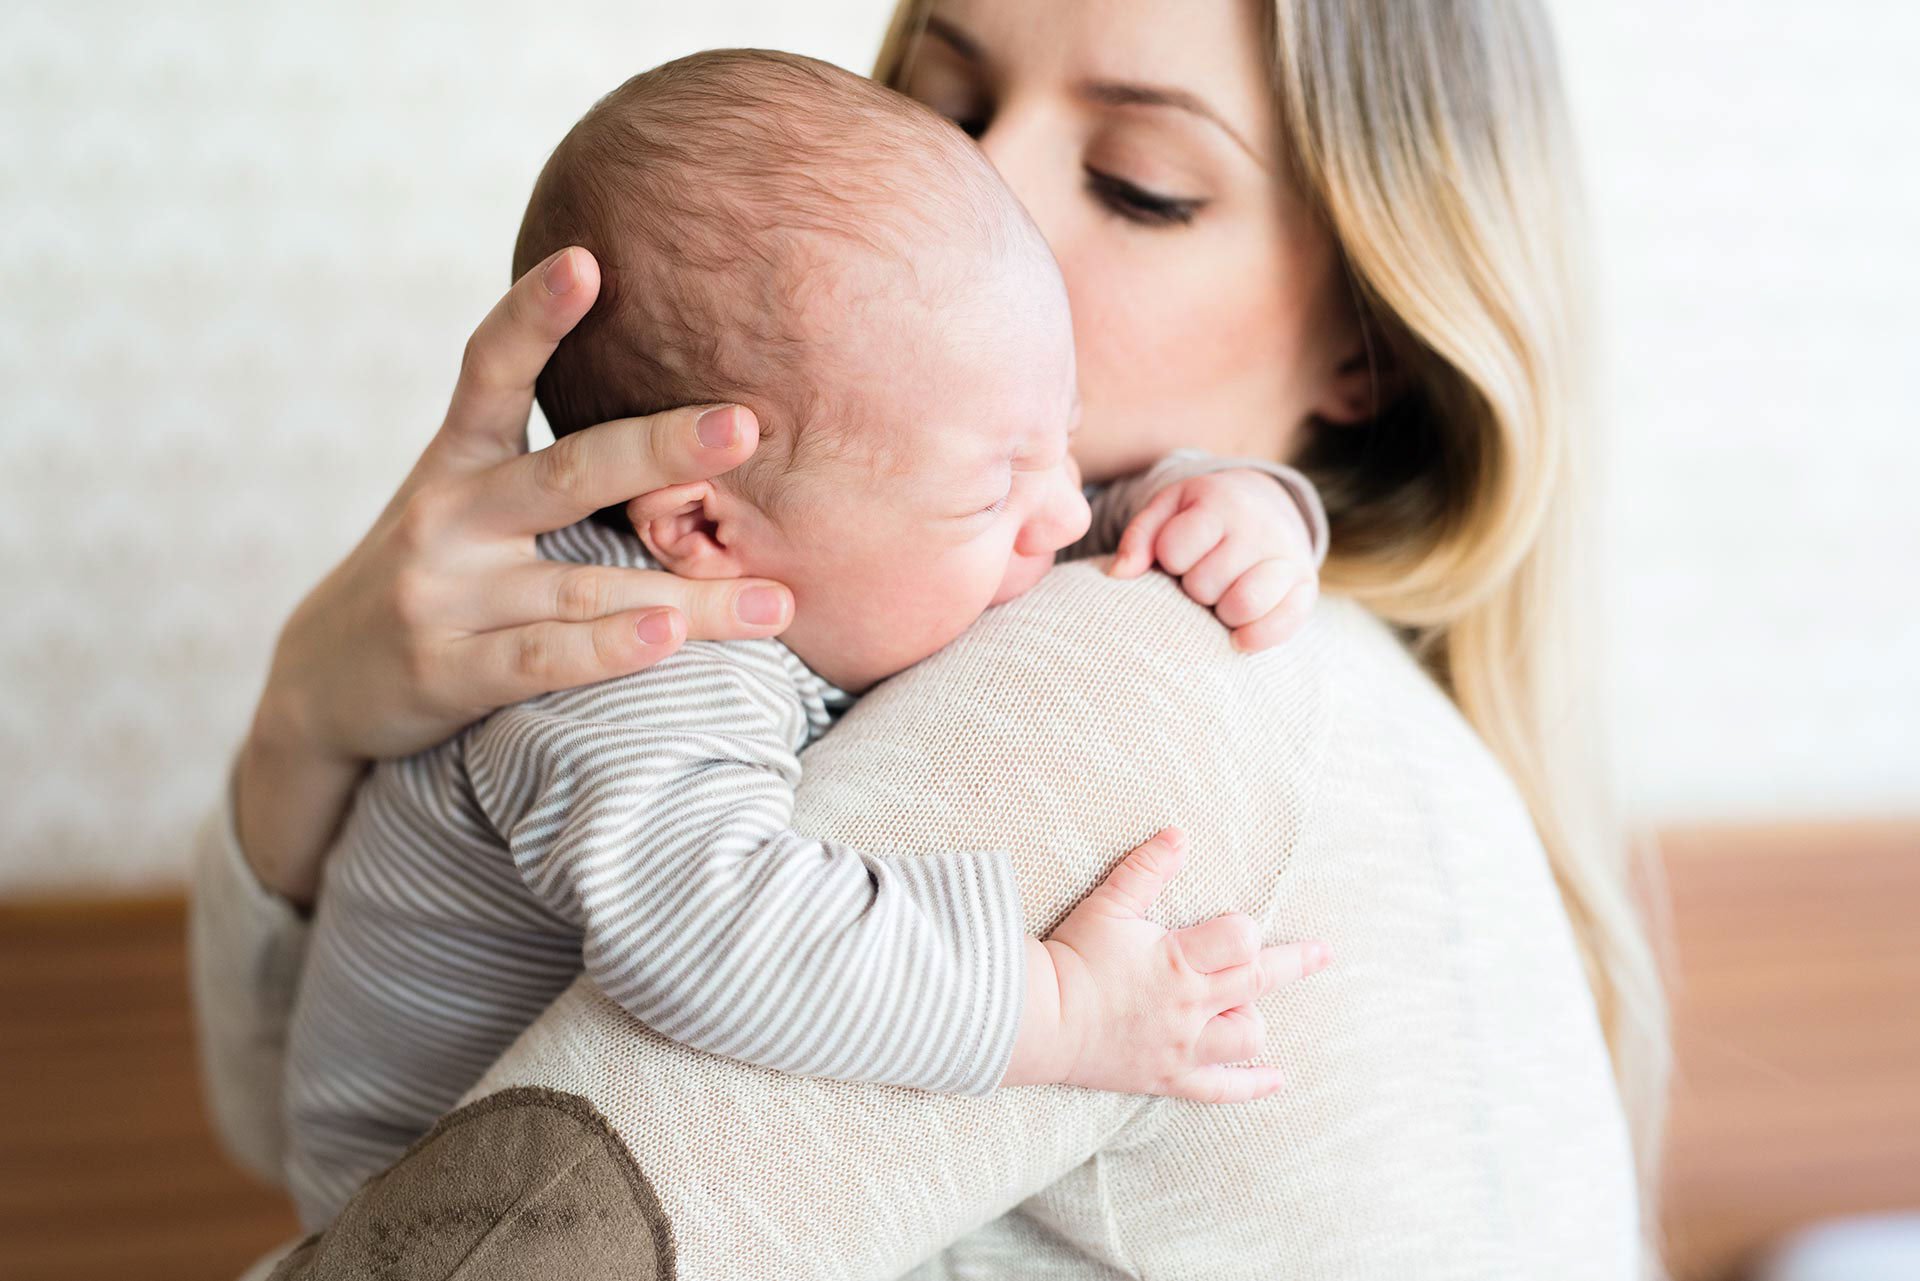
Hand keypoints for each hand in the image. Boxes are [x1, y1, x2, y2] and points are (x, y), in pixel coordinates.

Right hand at [236, 246, 795, 905]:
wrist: (322, 688)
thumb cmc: (434, 580)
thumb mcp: (462, 503)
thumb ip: (546, 467)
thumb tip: (681, 422)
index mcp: (455, 461)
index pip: (490, 371)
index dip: (534, 314)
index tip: (588, 259)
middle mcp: (445, 516)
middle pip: (566, 473)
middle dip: (660, 449)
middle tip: (744, 424)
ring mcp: (443, 595)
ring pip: (584, 586)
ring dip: (688, 596)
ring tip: (776, 601)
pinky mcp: (445, 672)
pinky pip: (542, 658)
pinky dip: (609, 649)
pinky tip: (669, 638)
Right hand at [1004, 828, 1329, 1101]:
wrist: (1040, 1019)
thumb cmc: (1074, 957)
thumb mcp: (1108, 905)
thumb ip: (1146, 869)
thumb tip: (1179, 833)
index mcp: (1179, 962)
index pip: (1241, 940)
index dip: (1243, 929)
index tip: (1231, 926)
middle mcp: (1190, 1006)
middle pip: (1259, 982)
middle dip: (1294, 963)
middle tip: (1322, 953)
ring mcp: (1183, 1046)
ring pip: (1247, 1036)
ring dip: (1254, 1018)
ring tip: (1247, 1005)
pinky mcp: (1170, 1077)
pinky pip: (1221, 1089)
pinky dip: (1252, 1085)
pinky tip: (1276, 1079)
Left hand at [1108, 470, 1319, 652]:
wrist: (1266, 504)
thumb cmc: (1204, 515)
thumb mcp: (1168, 510)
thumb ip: (1139, 537)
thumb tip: (1119, 574)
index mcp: (1221, 502)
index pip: (1174, 552)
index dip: (1169, 561)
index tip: (1180, 554)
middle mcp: (1260, 526)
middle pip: (1204, 585)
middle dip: (1195, 588)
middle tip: (1204, 577)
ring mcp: (1288, 556)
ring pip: (1241, 606)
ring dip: (1221, 613)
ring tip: (1221, 598)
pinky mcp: (1306, 586)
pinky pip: (1281, 625)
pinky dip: (1254, 637)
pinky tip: (1237, 636)